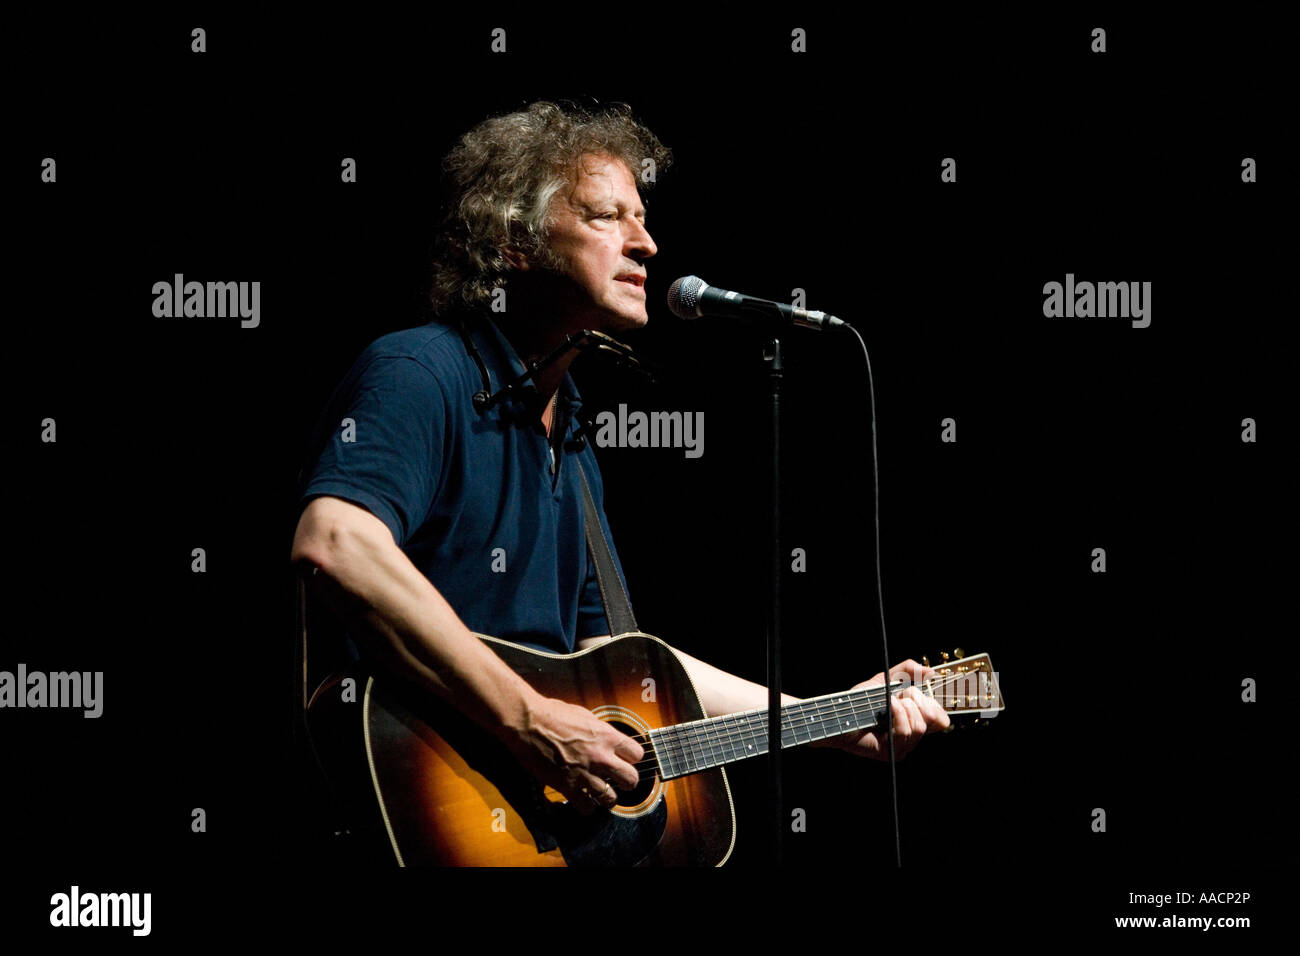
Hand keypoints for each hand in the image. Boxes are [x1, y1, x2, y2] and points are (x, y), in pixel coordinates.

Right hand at [506, 695, 644, 813]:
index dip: (632, 758)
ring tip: (602, 794)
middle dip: (627, 781)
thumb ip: (599, 731)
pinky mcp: (568, 786)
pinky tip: (583, 799)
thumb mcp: (585, 716)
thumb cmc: (552, 714)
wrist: (529, 723)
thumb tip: (606, 738)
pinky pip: (586, 807)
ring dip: (607, 797)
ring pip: (611, 798)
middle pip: (631, 779)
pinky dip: (586, 806)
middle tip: (620, 781)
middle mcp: (601, 757)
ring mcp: (585, 773)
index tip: (626, 759)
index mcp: (607, 736)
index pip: (637, 754)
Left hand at [819, 659, 949, 760]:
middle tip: (902, 694)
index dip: (934, 704)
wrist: (841, 712)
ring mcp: (903, 746)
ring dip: (904, 707)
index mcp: (915, 720)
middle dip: (919, 700)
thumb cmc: (861, 700)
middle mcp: (912, 736)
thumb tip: (930, 671)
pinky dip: (897, 713)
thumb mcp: (886, 679)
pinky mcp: (891, 752)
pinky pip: (905, 732)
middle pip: (937, 721)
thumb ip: (908, 671)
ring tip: (889, 701)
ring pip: (920, 726)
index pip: (942, 719)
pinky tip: (888, 705)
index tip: (916, 692)